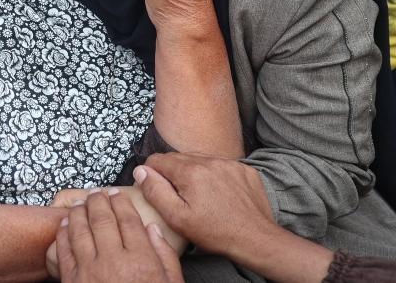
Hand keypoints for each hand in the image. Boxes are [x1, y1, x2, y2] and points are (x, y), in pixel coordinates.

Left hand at [54, 188, 182, 282]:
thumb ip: (165, 256)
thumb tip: (153, 230)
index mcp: (141, 261)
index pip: (128, 220)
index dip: (120, 202)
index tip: (116, 193)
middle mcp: (114, 262)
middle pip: (103, 220)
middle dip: (98, 201)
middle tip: (96, 193)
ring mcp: (90, 272)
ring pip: (80, 231)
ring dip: (79, 213)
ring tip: (80, 204)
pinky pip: (64, 252)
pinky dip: (63, 234)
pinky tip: (65, 225)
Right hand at [136, 154, 337, 282]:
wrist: (254, 238)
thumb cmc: (215, 232)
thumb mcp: (177, 218)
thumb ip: (155, 191)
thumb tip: (141, 171)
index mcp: (190, 171)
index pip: (157, 160)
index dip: (151, 174)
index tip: (156, 189)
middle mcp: (210, 160)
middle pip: (178, 158)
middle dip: (172, 174)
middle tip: (177, 197)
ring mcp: (230, 163)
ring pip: (200, 159)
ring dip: (193, 173)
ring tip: (198, 196)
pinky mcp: (244, 169)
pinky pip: (220, 165)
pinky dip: (214, 175)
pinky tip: (218, 194)